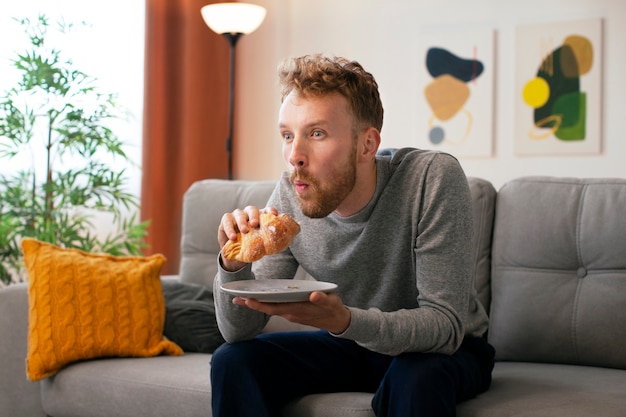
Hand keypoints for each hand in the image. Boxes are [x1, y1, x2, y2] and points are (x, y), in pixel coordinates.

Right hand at [218, 206, 277, 270]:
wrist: (236, 256)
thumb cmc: (251, 247)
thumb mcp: (260, 244)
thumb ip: (268, 241)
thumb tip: (279, 244)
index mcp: (260, 217)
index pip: (266, 210)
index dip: (270, 211)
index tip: (274, 215)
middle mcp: (249, 214)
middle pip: (252, 210)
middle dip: (254, 216)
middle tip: (255, 224)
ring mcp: (237, 215)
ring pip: (239, 214)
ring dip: (242, 222)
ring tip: (244, 231)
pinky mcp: (226, 220)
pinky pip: (227, 221)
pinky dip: (229, 229)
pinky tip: (233, 237)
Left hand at [233, 291, 350, 333]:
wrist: (338, 321)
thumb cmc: (333, 309)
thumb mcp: (331, 303)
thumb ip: (322, 299)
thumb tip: (314, 295)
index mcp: (297, 310)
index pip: (274, 308)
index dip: (260, 304)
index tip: (247, 300)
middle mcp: (291, 313)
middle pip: (267, 309)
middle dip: (251, 304)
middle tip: (235, 298)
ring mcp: (291, 313)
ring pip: (270, 308)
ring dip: (257, 304)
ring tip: (242, 297)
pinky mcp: (293, 312)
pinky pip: (276, 308)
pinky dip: (265, 304)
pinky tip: (259, 299)